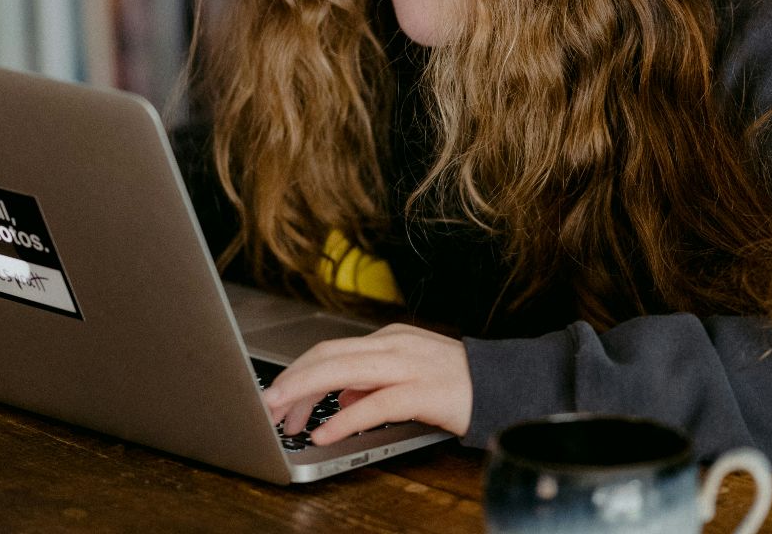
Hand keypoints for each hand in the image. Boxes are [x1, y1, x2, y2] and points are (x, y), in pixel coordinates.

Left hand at [259, 323, 471, 445]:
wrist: (505, 385)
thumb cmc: (457, 383)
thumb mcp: (408, 375)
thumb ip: (373, 382)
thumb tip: (340, 396)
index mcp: (388, 339)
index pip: (329, 351)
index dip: (297, 374)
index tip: (276, 398)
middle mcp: (394, 345)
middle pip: (327, 356)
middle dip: (290, 382)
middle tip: (266, 406)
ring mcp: (409, 365)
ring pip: (343, 372)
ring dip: (306, 394)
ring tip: (284, 417)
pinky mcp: (423, 391)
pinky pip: (374, 404)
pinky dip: (344, 419)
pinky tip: (326, 433)